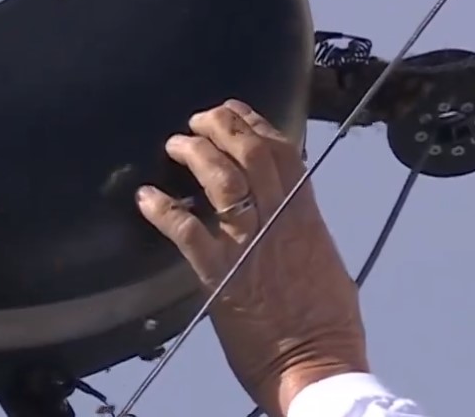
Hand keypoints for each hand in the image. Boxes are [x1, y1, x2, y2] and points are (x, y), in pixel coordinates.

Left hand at [136, 100, 367, 416]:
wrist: (316, 364)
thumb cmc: (328, 323)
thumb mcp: (324, 258)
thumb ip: (303, 227)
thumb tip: (290, 210)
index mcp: (305, 216)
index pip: (283, 151)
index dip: (254, 123)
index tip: (234, 110)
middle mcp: (279, 221)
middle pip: (250, 152)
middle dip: (221, 125)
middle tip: (197, 120)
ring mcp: (249, 245)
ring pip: (222, 179)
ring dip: (195, 154)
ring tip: (175, 145)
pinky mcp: (220, 275)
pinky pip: (187, 232)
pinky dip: (163, 210)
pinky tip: (146, 198)